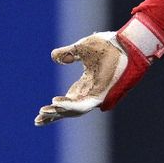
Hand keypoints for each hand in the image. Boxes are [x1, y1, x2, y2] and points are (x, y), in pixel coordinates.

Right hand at [34, 13, 163, 125]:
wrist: (125, 43)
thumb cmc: (108, 44)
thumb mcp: (81, 48)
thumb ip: (68, 53)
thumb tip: (54, 57)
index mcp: (86, 83)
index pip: (68, 100)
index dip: (54, 107)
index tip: (39, 113)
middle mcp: (91, 91)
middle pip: (69, 109)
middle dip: (54, 115)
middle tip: (38, 120)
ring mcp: (98, 93)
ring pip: (76, 109)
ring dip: (60, 112)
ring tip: (45, 112)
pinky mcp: (103, 93)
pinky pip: (85, 104)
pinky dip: (70, 105)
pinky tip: (57, 104)